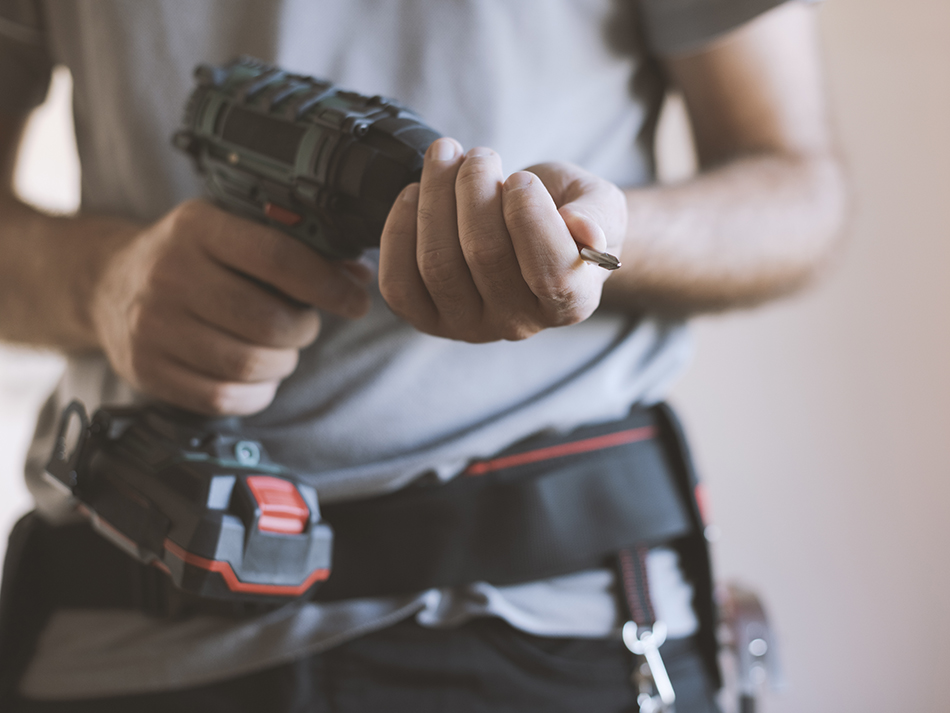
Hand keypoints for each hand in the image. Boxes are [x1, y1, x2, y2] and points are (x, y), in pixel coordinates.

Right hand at [90, 200, 370, 414]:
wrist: (106, 283)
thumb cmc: (189, 258)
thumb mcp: (232, 233)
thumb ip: (294, 250)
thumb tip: (357, 277)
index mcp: (198, 228)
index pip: (278, 258)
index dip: (328, 285)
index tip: (355, 301)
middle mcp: (169, 274)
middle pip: (267, 321)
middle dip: (302, 330)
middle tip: (303, 326)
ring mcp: (152, 326)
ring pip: (247, 364)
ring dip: (281, 364)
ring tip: (279, 350)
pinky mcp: (146, 370)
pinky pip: (222, 398)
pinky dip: (255, 394)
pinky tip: (257, 377)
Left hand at [378, 138, 626, 341]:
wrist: (529, 231)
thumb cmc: (566, 214)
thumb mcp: (599, 203)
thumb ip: (599, 215)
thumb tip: (585, 230)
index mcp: (570, 303)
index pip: (551, 272)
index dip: (530, 216)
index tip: (522, 178)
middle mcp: (518, 324)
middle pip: (484, 257)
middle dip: (475, 189)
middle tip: (479, 155)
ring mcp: (468, 327)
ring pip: (437, 264)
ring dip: (434, 196)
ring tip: (446, 158)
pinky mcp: (426, 317)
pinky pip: (398, 284)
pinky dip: (398, 229)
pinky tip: (413, 194)